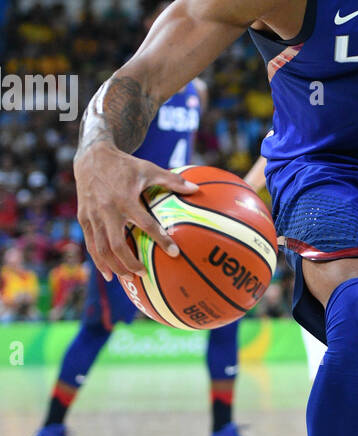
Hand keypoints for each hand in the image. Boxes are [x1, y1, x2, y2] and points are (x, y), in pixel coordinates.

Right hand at [74, 144, 197, 280]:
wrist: (92, 157)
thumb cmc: (125, 165)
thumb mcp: (149, 169)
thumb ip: (172, 180)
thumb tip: (196, 189)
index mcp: (125, 199)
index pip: (145, 223)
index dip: (160, 238)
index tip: (174, 253)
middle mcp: (107, 210)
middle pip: (116, 244)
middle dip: (129, 262)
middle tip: (144, 273)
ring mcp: (92, 216)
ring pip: (101, 248)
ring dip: (114, 265)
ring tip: (128, 278)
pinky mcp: (83, 218)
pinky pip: (91, 244)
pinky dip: (98, 260)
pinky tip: (108, 273)